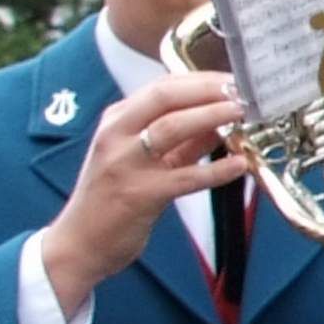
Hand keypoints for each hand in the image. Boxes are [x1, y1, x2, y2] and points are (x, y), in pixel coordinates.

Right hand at [42, 66, 248, 316]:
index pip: (161, 87)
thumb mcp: (140, 158)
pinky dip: (217, 170)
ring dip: (212, 116)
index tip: (232, 79)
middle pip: (165, 96)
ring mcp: (126, 164)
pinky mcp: (139, 195)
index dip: (201, 80)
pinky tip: (241, 165)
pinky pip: (186, 177)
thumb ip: (179, 140)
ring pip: (172, 127)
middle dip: (207, 89)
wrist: (79, 243)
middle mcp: (117, 135)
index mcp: (116, 121)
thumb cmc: (112, 199)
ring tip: (243, 114)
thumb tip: (220, 118)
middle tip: (242, 91)